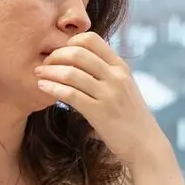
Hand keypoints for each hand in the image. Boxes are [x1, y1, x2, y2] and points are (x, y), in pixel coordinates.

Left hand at [36, 33, 166, 164]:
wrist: (145, 145)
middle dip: (56, 55)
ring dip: (50, 71)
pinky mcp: (100, 112)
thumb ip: (105, 73)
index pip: (92, 39)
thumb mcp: (123, 88)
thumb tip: (78, 61)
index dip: (70, 41)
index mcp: (121, 67)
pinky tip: (42, 87)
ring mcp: (109, 94)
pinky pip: (70, 94)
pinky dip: (52, 87)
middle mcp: (116, 77)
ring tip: (39, 73)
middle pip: (78, 52)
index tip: (59, 52)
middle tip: (44, 62)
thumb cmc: (129, 117)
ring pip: (71, 72)